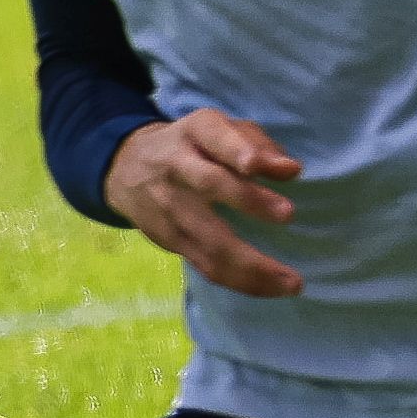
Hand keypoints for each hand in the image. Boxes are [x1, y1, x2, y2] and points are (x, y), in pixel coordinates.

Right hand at [105, 111, 304, 297]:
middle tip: (288, 214)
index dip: (239, 150)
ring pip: (207, 237)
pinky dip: (239, 280)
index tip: (265, 165)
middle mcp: (177, 168)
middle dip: (248, 200)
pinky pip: (204, 263)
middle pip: (209, 184)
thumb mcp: (221, 129)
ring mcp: (169, 207)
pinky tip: (271, 288)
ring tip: (292, 281)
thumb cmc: (194, 146)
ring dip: (250, 263)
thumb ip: (257, 144)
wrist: (124, 168)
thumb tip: (290, 170)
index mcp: (196, 133)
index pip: (216, 137)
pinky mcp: (168, 239)